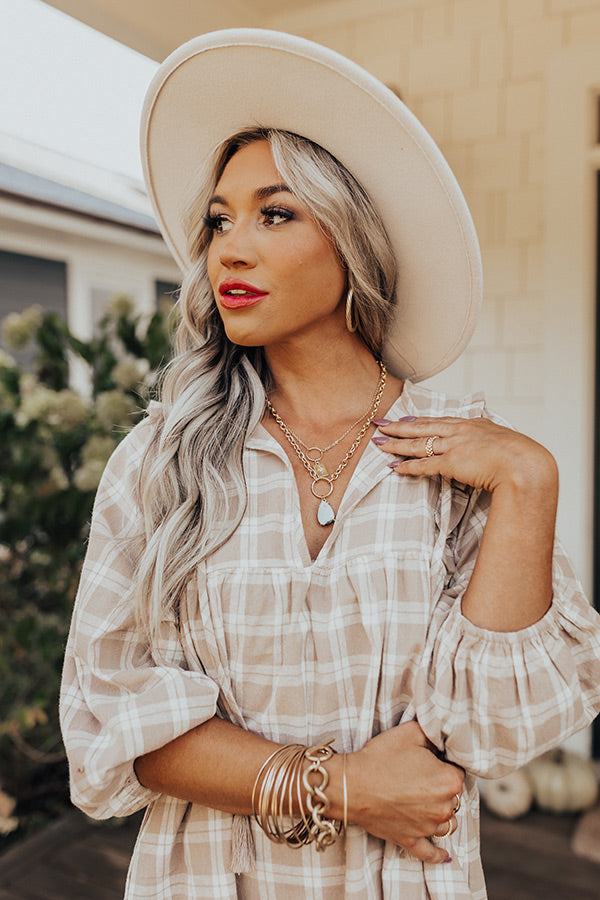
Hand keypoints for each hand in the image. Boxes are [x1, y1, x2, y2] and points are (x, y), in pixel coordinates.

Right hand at [346, 722, 463, 863]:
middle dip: (441, 787)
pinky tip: (445, 855)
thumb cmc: (379, 757)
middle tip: (420, 776)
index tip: (430, 759)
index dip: (444, 763)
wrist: (351, 784)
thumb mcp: (410, 732)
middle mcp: (443, 807)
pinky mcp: (410, 840)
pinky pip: (429, 852)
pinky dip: (438, 854)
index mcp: (448, 781)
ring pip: (446, 823)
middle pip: (453, 797)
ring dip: (440, 813)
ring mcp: (427, 827)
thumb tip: (441, 741)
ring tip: (425, 802)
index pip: (458, 771)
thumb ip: (433, 735)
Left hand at [373, 415, 557, 494]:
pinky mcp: (452, 463)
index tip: (404, 419)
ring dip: (396, 444)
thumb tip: (491, 449)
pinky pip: (424, 465)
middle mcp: (461, 431)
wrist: (525, 465)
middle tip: (380, 424)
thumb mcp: (507, 442)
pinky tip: (394, 466)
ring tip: (378, 443)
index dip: (420, 421)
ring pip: (418, 443)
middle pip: (422, 427)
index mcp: (474, 424)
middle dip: (399, 426)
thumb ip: (493, 443)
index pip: (440, 421)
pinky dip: (407, 466)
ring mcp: (455, 446)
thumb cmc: (522, 458)